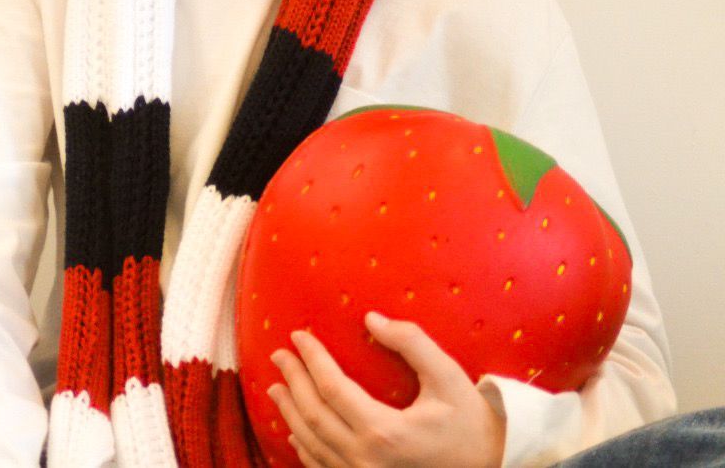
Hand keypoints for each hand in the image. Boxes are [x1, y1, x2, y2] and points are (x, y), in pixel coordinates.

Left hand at [266, 311, 504, 467]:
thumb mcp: (449, 378)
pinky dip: (305, 449)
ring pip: (313, 445)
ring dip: (291, 414)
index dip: (311, 359)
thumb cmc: (473, 423)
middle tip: (278, 356)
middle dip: (292, 382)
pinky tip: (295, 433)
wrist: (494, 467)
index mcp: (385, 432)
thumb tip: (371, 319)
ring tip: (276, 388)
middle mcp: (367, 460)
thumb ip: (412, 343)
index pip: (332, 388)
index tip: (298, 336)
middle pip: (314, 416)